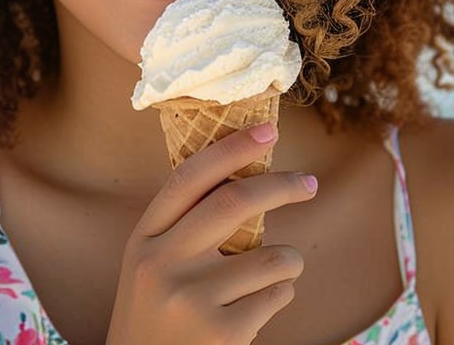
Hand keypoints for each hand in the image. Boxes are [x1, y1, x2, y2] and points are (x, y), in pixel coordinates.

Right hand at [105, 123, 317, 344]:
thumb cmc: (159, 317)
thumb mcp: (152, 267)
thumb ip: (184, 227)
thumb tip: (246, 174)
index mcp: (144, 241)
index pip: (189, 178)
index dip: (231, 148)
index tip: (268, 130)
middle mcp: (163, 265)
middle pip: (235, 202)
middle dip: (282, 186)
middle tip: (309, 184)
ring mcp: (192, 300)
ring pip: (273, 256)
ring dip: (287, 263)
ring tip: (268, 280)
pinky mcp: (224, 333)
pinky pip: (280, 294)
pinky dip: (281, 295)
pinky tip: (256, 312)